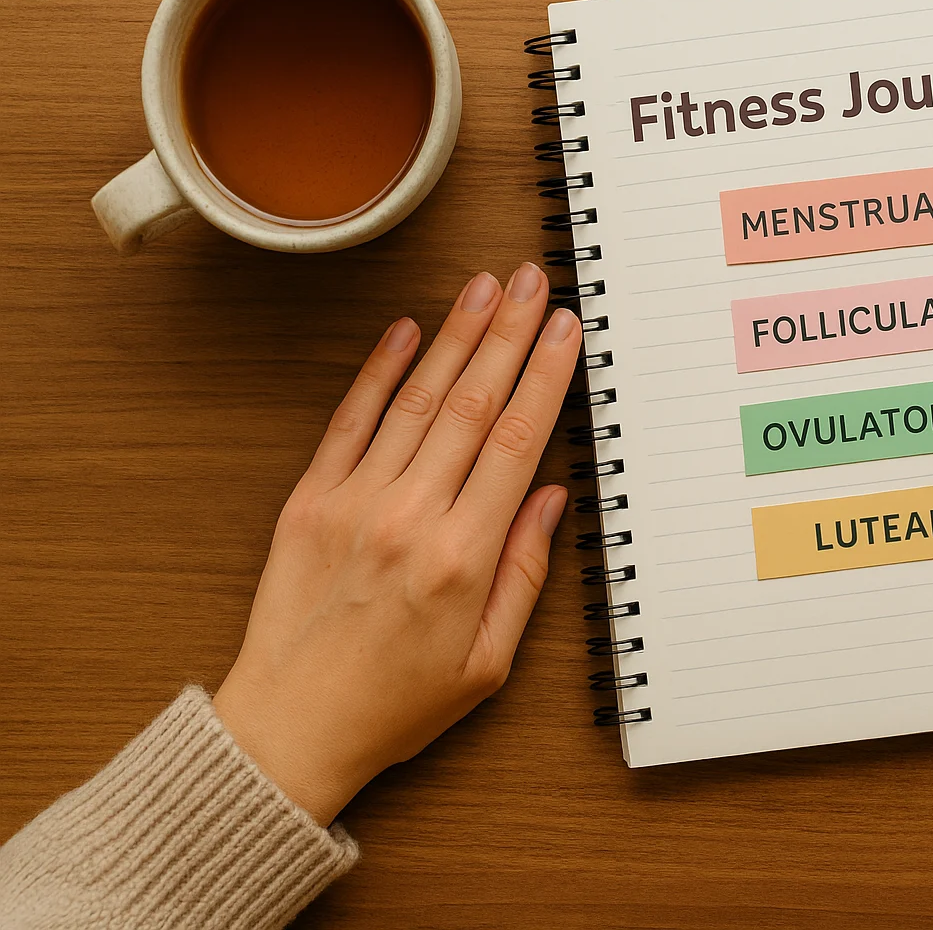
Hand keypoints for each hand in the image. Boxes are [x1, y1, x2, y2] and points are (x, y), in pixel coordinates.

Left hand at [213, 264, 581, 825]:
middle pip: (472, 403)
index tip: (567, 331)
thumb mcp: (487, 661)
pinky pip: (350, 421)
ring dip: (456, 337)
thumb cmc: (392, 705)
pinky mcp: (309, 501)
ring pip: (417, 400)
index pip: (516, 441)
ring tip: (486, 288)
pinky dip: (379, 371)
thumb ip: (525, 573)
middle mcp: (409, 516)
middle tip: (534, 282)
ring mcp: (354, 502)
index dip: (546, 376)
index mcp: (463, 557)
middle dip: (510, 334)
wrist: (288, 728)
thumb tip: (549, 498)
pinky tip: (407, 331)